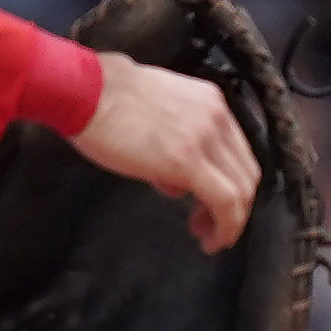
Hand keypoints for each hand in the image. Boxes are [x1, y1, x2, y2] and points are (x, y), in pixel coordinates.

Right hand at [73, 51, 257, 254]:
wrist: (85, 89)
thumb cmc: (103, 98)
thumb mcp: (155, 112)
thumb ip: (175, 141)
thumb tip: (174, 179)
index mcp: (211, 102)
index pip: (238, 151)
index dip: (233, 182)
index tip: (215, 203)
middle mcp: (217, 118)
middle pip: (246, 173)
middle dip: (236, 207)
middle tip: (211, 224)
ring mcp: (206, 138)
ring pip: (241, 191)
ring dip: (231, 221)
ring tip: (208, 236)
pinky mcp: (188, 161)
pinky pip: (225, 202)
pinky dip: (226, 228)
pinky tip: (210, 241)